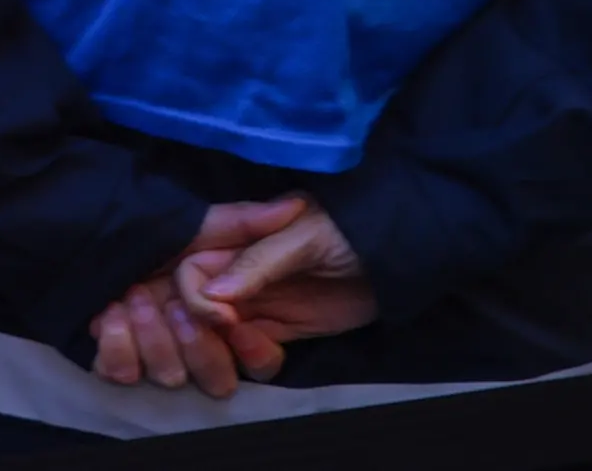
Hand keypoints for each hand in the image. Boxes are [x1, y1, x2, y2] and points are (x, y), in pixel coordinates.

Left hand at [90, 200, 303, 395]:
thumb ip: (244, 221)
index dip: (254, 352)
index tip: (232, 322)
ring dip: (155, 342)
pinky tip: (110, 318)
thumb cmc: (163, 229)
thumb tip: (289, 207)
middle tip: (173, 306)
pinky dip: (116, 351)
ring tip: (133, 300)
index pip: (261, 362)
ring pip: (170, 377)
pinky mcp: (117, 352)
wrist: (94, 229)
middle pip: (216, 380)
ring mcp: (157, 351)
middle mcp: (197, 342)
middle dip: (198, 346)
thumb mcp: (207, 222)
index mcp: (229, 318)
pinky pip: (120, 373)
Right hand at [181, 201, 378, 360]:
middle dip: (203, 334)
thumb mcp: (304, 238)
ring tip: (259, 352)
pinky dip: (254, 360)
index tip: (222, 318)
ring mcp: (258, 302)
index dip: (196, 298)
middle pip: (197, 308)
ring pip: (219, 334)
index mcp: (235, 240)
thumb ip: (257, 263)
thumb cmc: (349, 232)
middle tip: (232, 345)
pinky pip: (252, 350)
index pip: (193, 271)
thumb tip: (210, 294)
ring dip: (227, 352)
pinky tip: (272, 357)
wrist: (398, 259)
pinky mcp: (281, 328)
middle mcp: (237, 273)